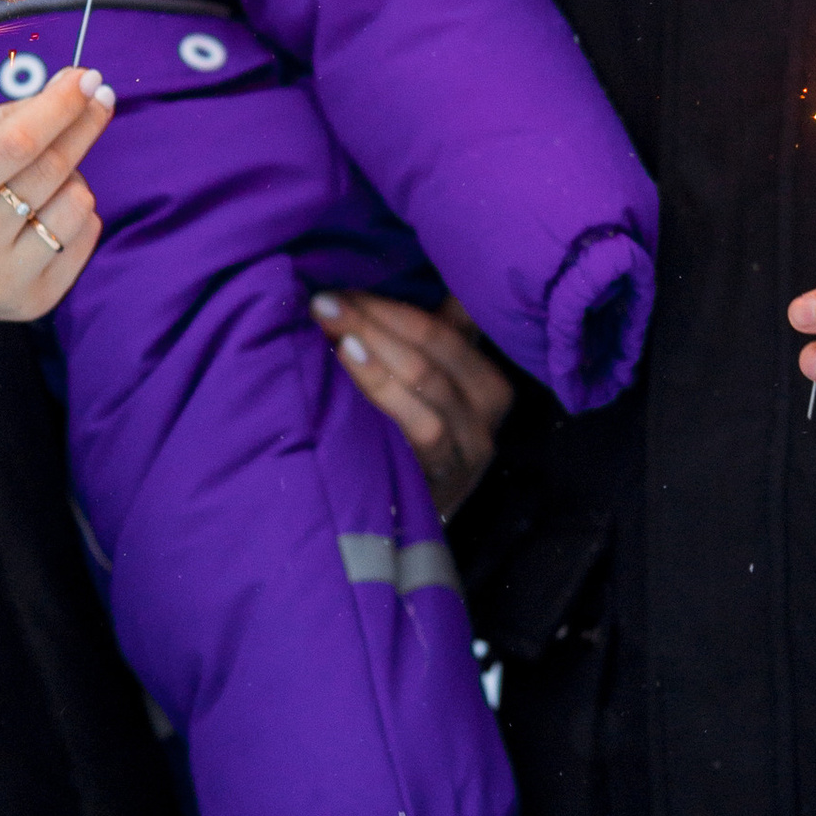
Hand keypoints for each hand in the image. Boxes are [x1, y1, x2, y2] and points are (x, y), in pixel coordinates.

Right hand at [0, 68, 114, 333]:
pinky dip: (77, 211)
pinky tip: (50, 209)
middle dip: (82, 124)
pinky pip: (84, 237)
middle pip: (49, 171)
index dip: (58, 107)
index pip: (15, 144)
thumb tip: (73, 89)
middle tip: (98, 97)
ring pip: (75, 204)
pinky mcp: (31, 303)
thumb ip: (5, 119)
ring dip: (73, 175)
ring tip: (43, 178)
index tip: (87, 78)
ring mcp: (2, 280)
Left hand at [313, 289, 513, 518]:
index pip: (448, 320)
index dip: (393, 301)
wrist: (402, 529)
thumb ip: (421, 340)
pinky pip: (421, 423)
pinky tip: (348, 358)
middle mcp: (491, 404)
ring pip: (427, 376)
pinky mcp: (450, 475)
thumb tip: (394, 285)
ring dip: (373, 342)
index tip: (343, 288)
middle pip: (435, 342)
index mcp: (485, 373)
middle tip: (324, 301)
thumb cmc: (403, 445)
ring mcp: (473, 443)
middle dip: (375, 315)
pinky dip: (382, 384)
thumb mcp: (420, 390)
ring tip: (330, 321)